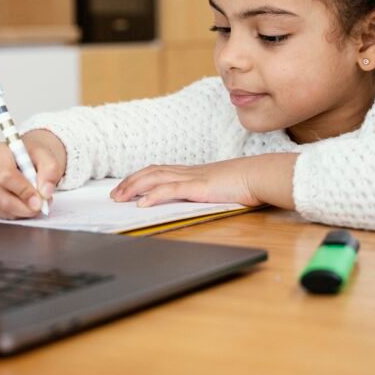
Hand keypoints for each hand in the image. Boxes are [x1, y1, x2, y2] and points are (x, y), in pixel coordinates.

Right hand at [0, 130, 67, 218]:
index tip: (39, 199)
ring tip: (35, 198)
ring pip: (4, 211)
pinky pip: (4, 217)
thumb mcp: (46, 154)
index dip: (24, 190)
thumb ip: (50, 170)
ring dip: (24, 210)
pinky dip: (19, 214)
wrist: (27, 159)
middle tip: (42, 204)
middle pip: (2, 198)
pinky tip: (25, 202)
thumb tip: (45, 192)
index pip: (6, 176)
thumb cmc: (32, 155)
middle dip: (26, 206)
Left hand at [109, 158, 265, 207]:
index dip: (141, 177)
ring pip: (156, 178)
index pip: (160, 171)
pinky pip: (171, 190)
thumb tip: (197, 201)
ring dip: (135, 187)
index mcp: (193, 172)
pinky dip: (154, 196)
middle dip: (130, 182)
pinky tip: (142, 204)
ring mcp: (193, 178)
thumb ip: (206, 192)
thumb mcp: (220, 189)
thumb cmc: (246, 183)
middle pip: (152, 172)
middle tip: (114, 194)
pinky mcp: (199, 187)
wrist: (260, 175)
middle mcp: (189, 172)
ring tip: (120, 198)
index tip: (127, 186)